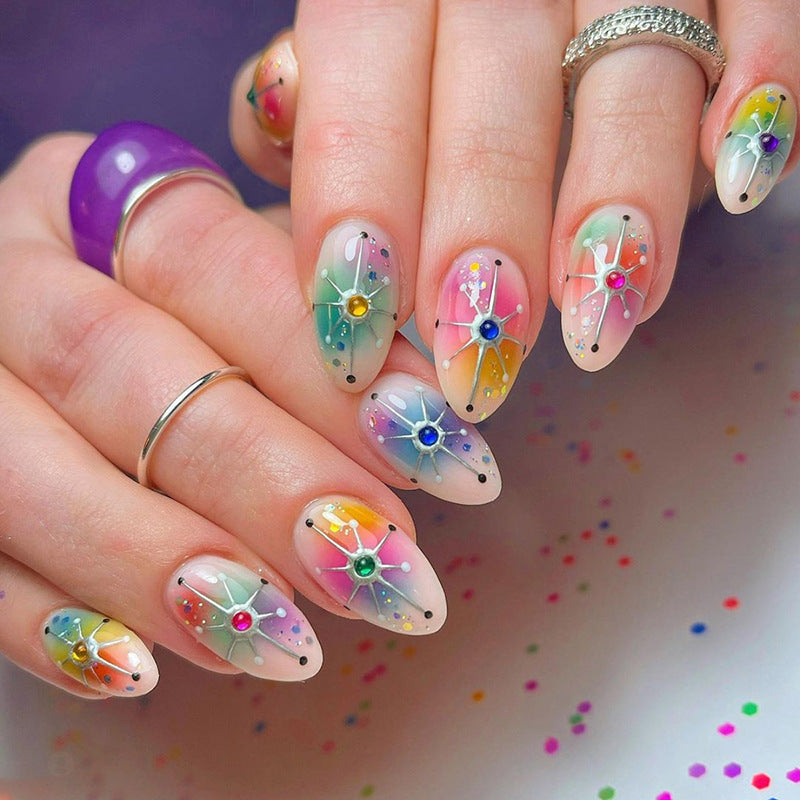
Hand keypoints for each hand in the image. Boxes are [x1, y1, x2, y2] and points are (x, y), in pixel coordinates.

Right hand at [0, 129, 502, 695]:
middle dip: (257, 474)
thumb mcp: (257, 291)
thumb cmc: (197, 318)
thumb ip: (322, 330)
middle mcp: (8, 275)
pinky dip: (48, 624)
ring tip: (284, 641)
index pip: (203, 257)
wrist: (68, 349)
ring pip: (21, 472)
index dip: (316, 358)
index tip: (431, 444)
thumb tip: (424, 414)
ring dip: (156, 563)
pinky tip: (146, 671)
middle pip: (110, 361)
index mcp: (95, 199)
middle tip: (376, 560)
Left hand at [231, 0, 798, 395]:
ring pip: (631, 68)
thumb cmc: (436, 15)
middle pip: (492, 88)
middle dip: (483, 231)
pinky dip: (762, 87)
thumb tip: (266, 141)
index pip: (356, 78)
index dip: (354, 208)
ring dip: (616, 203)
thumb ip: (316, 88)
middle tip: (476, 362)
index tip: (355, 339)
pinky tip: (735, 185)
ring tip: (597, 329)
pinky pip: (761, 8)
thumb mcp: (359, 33)